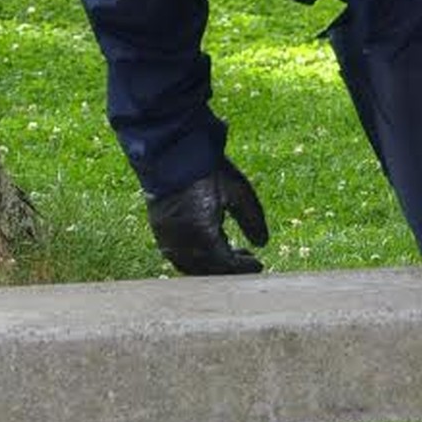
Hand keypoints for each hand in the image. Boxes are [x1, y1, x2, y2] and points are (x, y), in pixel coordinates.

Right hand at [146, 158, 269, 274]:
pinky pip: (177, 255)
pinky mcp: (159, 230)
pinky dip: (195, 256)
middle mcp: (182, 243)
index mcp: (204, 235)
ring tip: (229, 250)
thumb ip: (253, 221)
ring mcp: (167, 238)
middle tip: (247, 258)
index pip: (226, 264)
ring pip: (191, 265)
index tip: (258, 264)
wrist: (173, 151)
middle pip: (209, 270)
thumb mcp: (239, 193)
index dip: (244, 267)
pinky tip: (208, 244)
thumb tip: (262, 243)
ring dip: (211, 264)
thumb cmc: (209, 170)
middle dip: (229, 268)